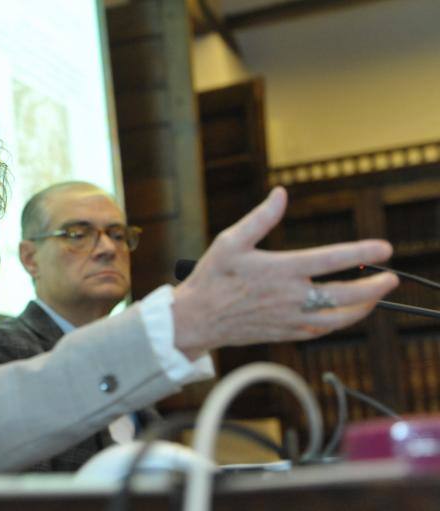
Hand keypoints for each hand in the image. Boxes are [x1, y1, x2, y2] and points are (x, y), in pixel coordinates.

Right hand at [172, 187, 397, 356]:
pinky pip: (322, 331)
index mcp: (279, 270)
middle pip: (345, 295)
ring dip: (364, 308)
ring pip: (338, 318)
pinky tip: (347, 314)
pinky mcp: (285, 333)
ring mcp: (289, 318)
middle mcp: (289, 296)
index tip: (384, 248)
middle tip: (392, 278)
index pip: (331, 259)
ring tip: (376, 297)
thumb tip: (281, 194)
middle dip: (374, 287)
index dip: (361, 253)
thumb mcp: (230, 241)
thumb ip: (260, 218)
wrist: (196, 319)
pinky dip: (341, 323)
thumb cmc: (212, 277)